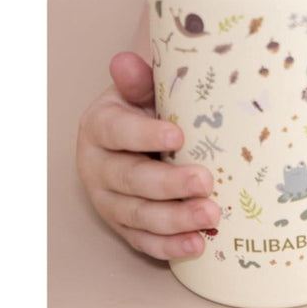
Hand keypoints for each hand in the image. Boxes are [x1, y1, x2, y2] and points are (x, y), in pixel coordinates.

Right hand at [75, 51, 220, 259]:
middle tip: (206, 182)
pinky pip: (143, 241)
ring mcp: (107, 200)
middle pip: (130, 179)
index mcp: (99, 126)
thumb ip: (138, 79)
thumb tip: (124, 60)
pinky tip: (197, 245)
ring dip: (175, 219)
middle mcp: (96, 166)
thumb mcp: (142, 87)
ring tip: (210, 216)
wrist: (138, 131)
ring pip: (137, 215)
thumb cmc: (146, 105)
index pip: (118, 132)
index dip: (145, 135)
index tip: (178, 136)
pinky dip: (169, 246)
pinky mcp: (122, 225)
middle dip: (169, 184)